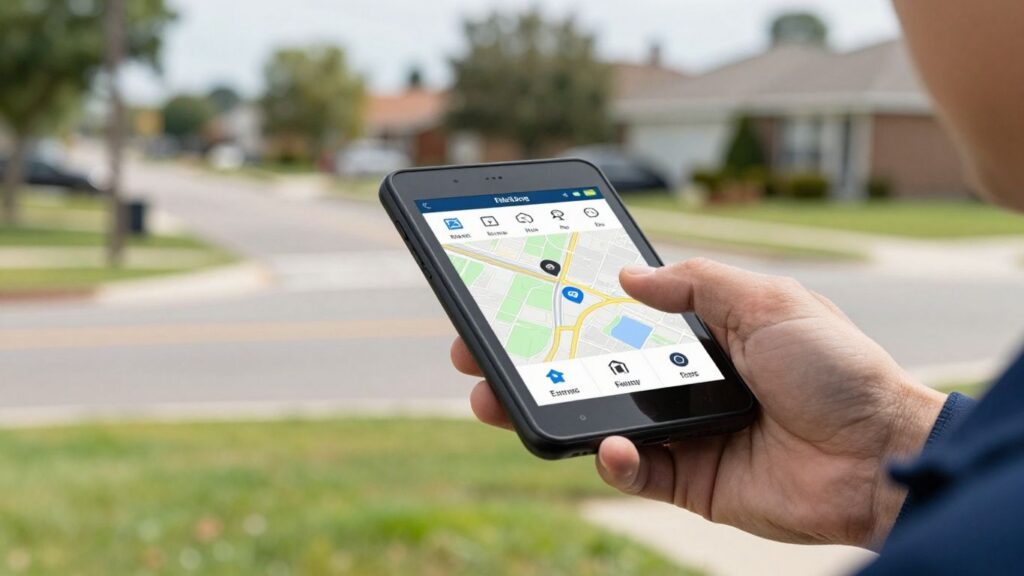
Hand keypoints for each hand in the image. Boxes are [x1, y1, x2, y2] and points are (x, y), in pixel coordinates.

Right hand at [451, 258, 945, 548]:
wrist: (877, 454)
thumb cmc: (834, 367)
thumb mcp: (767, 301)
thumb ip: (696, 283)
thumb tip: (629, 276)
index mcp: (698, 332)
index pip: (613, 315)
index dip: (562, 305)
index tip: (513, 293)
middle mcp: (679, 379)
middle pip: (583, 366)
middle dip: (525, 358)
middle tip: (474, 349)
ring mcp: (677, 430)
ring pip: (591, 418)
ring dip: (539, 408)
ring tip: (494, 400)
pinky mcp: (684, 478)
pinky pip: (629, 471)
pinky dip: (610, 460)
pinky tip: (610, 445)